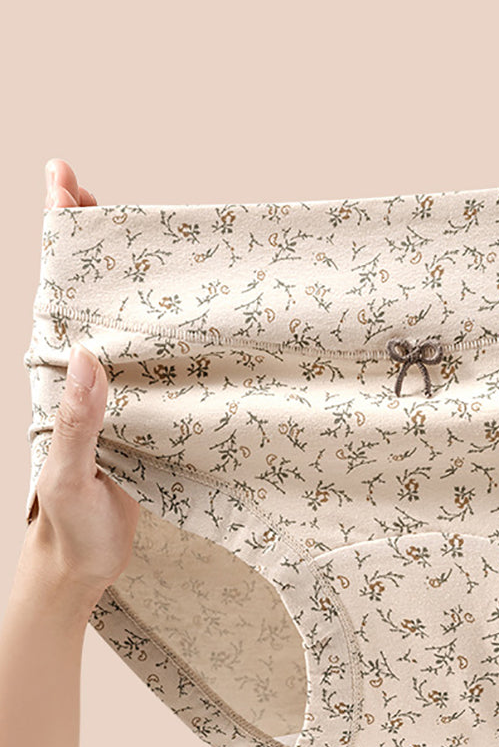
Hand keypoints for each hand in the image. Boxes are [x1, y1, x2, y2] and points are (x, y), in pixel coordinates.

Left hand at [21, 161, 140, 609]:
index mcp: (60, 380)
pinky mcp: (148, 413)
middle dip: (89, 234)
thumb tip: (89, 357)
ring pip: (126, 319)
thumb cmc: (66, 525)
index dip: (63, 235)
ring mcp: (118, 392)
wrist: (81, 566)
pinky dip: (171, 327)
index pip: (60, 292)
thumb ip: (75, 422)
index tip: (64, 179)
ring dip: (133, 274)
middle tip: (90, 184)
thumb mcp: (68, 475)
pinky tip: (191, 309)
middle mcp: (87, 375)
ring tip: (146, 225)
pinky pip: (159, 360)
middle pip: (89, 291)